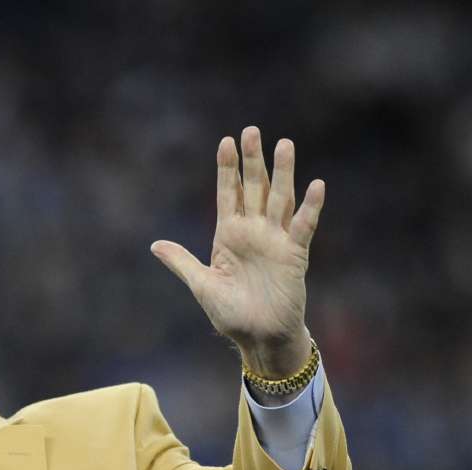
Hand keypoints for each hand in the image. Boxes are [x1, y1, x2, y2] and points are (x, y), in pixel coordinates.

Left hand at [151, 126, 323, 377]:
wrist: (258, 338)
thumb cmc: (231, 314)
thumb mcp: (202, 284)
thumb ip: (182, 261)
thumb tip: (155, 245)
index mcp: (229, 236)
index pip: (228, 194)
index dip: (227, 168)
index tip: (226, 140)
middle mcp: (253, 232)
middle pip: (254, 188)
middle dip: (252, 161)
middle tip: (252, 130)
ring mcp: (275, 241)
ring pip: (280, 199)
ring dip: (283, 173)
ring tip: (284, 144)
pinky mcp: (294, 255)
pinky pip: (303, 227)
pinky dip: (310, 207)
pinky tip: (317, 185)